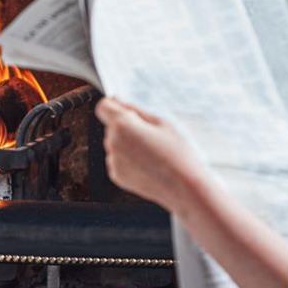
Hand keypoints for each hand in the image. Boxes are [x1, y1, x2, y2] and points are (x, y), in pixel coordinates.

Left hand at [96, 97, 207, 212]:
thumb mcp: (162, 122)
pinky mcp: (116, 175)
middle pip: (111, 127)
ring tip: (152, 151)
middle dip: (126, 126)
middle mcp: (113, 143)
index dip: (114, 106)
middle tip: (151, 135)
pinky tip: (148, 163)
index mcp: (123, 126)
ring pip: (115, 143)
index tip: (127, 111)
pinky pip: (117, 159)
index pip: (103, 107)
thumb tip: (119, 101)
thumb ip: (136, 110)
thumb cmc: (178, 153)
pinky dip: (128, 159)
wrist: (184, 187)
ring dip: (127, 143)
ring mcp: (113, 161)